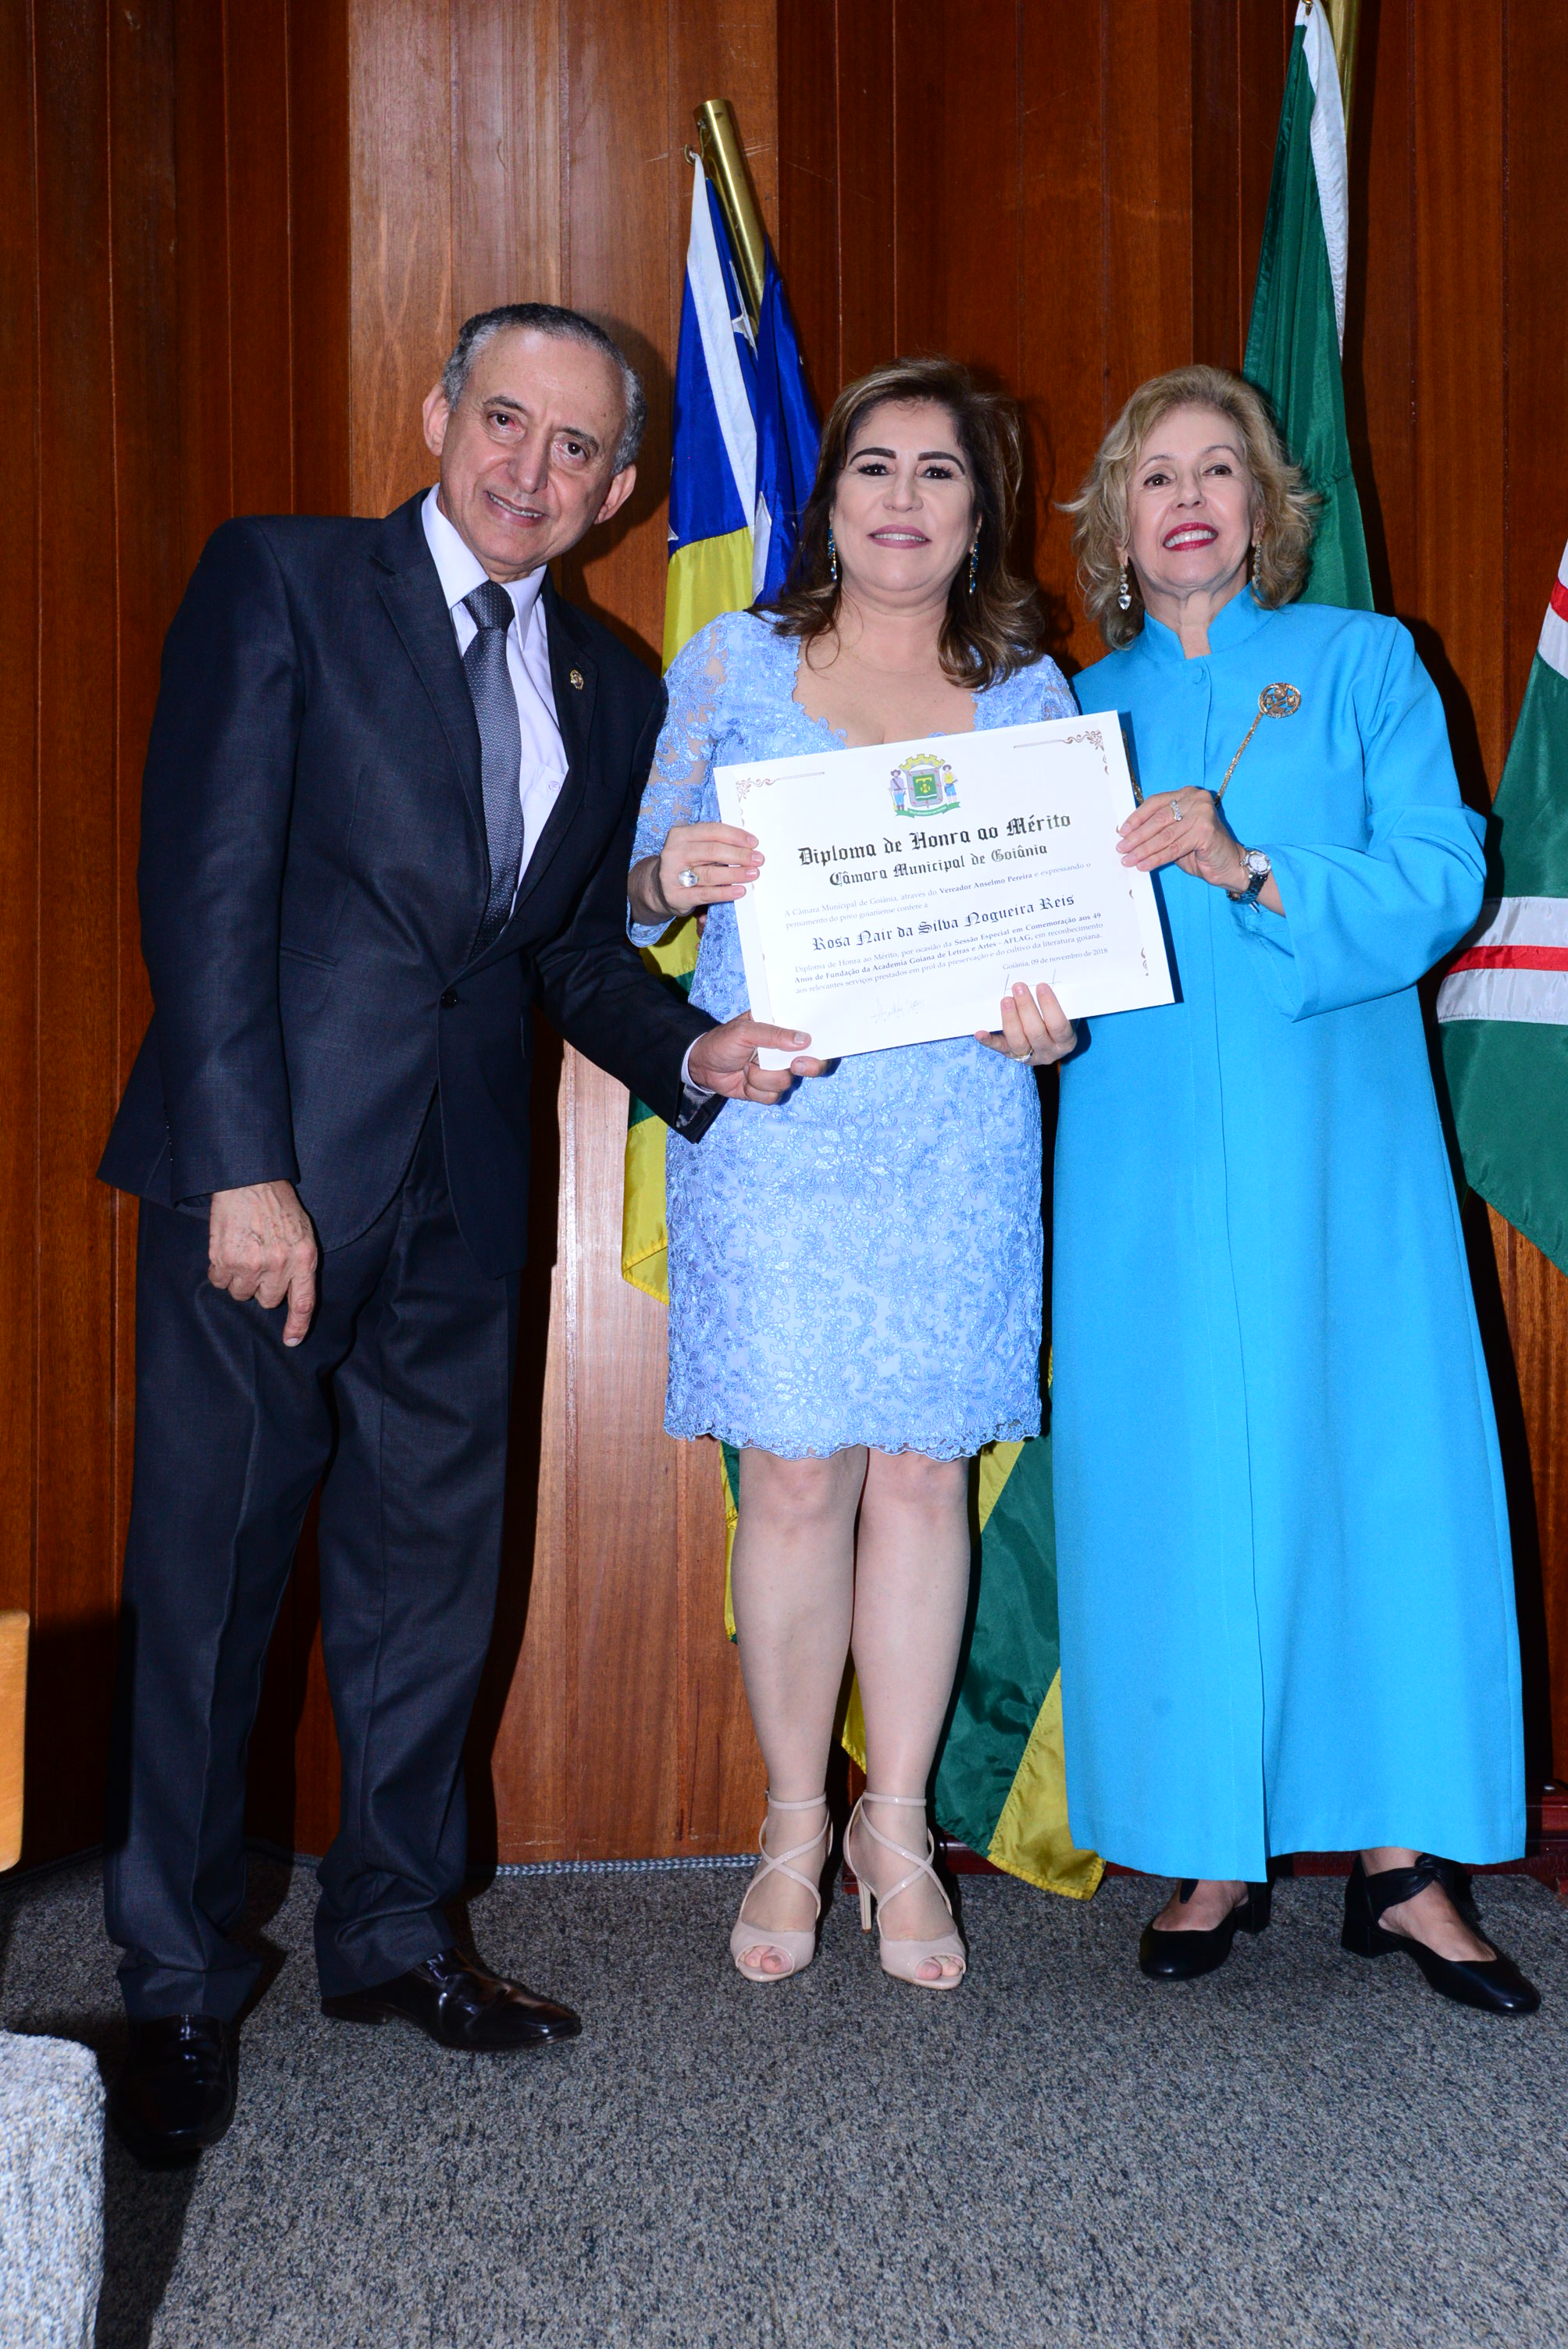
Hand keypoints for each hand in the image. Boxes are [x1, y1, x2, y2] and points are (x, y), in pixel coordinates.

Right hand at [207, 1180, 317, 1346]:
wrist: (249, 1180)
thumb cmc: (277, 1205)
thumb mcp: (302, 1232)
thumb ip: (299, 1262)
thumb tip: (290, 1293)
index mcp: (304, 1257)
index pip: (304, 1302)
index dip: (298, 1325)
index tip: (291, 1340)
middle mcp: (280, 1264)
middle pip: (268, 1301)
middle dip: (262, 1287)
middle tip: (259, 1262)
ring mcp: (252, 1264)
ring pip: (242, 1293)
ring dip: (240, 1279)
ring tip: (243, 1252)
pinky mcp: (226, 1259)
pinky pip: (220, 1282)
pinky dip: (221, 1271)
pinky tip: (227, 1249)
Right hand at [629, 823, 761, 924]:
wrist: (657, 888)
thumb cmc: (684, 864)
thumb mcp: (693, 848)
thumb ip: (714, 844)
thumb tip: (747, 845)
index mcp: (680, 835)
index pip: (712, 831)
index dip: (735, 836)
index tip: (754, 842)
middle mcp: (674, 852)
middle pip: (713, 851)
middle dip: (739, 855)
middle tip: (758, 859)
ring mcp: (673, 875)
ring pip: (710, 873)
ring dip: (735, 874)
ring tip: (753, 874)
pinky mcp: (677, 896)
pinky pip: (705, 894)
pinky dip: (725, 893)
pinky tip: (740, 890)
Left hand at [687, 1014, 827, 1103]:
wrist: (702, 1066)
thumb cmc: (723, 1041)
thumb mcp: (745, 1031)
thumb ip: (773, 1034)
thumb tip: (804, 1040)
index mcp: (782, 1030)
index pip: (811, 1035)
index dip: (820, 1042)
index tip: (816, 1045)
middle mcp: (784, 1052)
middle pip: (812, 1063)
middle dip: (805, 1066)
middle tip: (794, 1065)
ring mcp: (777, 1072)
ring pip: (786, 1082)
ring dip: (763, 1078)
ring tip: (746, 1067)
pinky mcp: (767, 1090)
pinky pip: (773, 1097)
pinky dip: (755, 1091)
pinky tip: (744, 1081)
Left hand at [976, 982, 1076, 1067]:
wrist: (1050, 1040)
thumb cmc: (1057, 1020)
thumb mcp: (1065, 1013)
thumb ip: (1058, 1002)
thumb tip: (1041, 981)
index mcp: (1066, 1041)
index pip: (1058, 1025)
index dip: (1050, 1006)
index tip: (1041, 986)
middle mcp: (1049, 1052)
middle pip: (1036, 1032)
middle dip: (1026, 1008)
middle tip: (1019, 987)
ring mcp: (1030, 1056)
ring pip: (1018, 1041)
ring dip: (1010, 1019)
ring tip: (1006, 1000)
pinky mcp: (1011, 1055)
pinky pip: (999, 1048)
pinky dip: (989, 1040)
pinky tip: (980, 1032)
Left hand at [1117, 789, 1247, 891]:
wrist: (1229, 864)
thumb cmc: (1201, 850)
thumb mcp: (1176, 834)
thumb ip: (1159, 829)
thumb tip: (1129, 835)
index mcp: (1187, 795)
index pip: (1155, 803)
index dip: (1137, 818)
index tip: (1122, 831)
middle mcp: (1196, 800)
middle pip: (1158, 819)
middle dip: (1137, 836)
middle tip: (1122, 848)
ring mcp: (1202, 814)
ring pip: (1164, 835)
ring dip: (1143, 850)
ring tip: (1129, 860)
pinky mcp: (1205, 831)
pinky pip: (1174, 848)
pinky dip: (1157, 858)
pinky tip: (1145, 865)